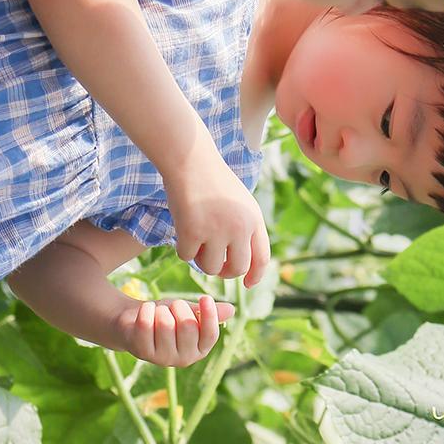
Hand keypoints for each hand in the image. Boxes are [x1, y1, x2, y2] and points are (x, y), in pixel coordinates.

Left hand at [117, 294, 234, 367]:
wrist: (135, 321)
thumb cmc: (167, 316)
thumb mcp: (189, 312)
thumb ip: (208, 312)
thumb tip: (231, 310)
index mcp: (200, 350)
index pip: (210, 335)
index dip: (209, 316)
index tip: (205, 297)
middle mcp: (184, 359)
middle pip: (188, 327)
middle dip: (180, 308)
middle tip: (174, 304)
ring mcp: (162, 358)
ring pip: (166, 324)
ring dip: (161, 309)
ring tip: (158, 311)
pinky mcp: (142, 352)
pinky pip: (146, 324)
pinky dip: (146, 310)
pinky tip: (145, 310)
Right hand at [164, 148, 270, 286]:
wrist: (190, 159)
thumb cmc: (212, 180)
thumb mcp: (240, 203)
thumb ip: (245, 229)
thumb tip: (244, 267)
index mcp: (254, 219)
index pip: (261, 258)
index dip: (256, 275)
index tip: (248, 284)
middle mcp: (239, 227)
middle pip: (237, 269)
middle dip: (226, 272)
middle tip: (216, 264)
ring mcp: (216, 231)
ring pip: (211, 268)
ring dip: (202, 261)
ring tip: (197, 243)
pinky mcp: (192, 232)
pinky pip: (187, 257)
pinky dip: (183, 249)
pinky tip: (182, 233)